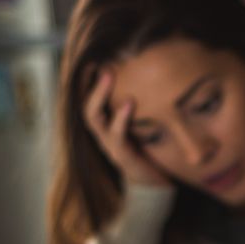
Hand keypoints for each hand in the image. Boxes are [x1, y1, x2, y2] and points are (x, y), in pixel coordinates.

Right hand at [82, 68, 170, 187]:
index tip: (93, 58)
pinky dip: (121, 119)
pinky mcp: (124, 158)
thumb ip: (141, 103)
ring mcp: (111, 147)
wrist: (158, 185)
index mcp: (105, 127)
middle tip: (100, 63)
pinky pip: (117, 136)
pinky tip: (129, 102)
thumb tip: (149, 70)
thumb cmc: (151, 149)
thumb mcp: (144, 124)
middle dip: (90, 84)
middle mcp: (103, 135)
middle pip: (86, 106)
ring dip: (100, 95)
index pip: (88, 101)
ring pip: (95, 119)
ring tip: (109, 74)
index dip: (87, 81)